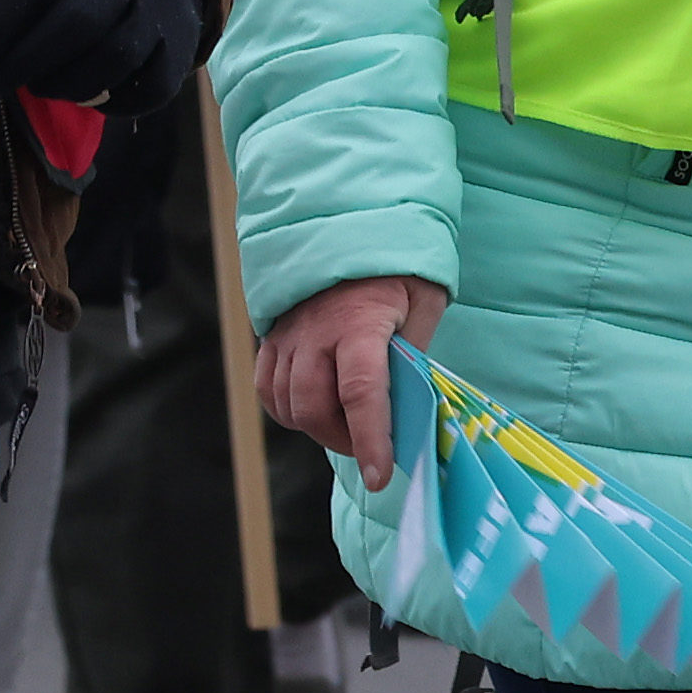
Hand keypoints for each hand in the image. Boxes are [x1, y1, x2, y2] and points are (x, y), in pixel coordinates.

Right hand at [262, 271, 436, 479]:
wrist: (350, 217)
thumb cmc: (396, 264)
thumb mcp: (424, 300)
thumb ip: (413, 353)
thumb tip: (407, 405)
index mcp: (360, 322)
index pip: (361, 393)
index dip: (371, 440)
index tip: (381, 475)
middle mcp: (316, 332)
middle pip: (313, 408)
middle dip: (343, 440)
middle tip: (371, 447)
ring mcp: (288, 334)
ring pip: (287, 404)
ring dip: (317, 427)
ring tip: (346, 423)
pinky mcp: (271, 335)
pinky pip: (267, 389)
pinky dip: (287, 409)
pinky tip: (314, 406)